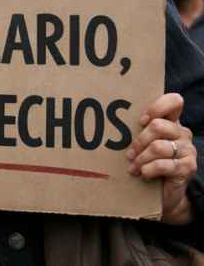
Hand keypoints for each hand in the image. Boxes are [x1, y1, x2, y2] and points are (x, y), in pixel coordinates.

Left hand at [127, 92, 196, 224]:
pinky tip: (143, 174)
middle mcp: (183, 133)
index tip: (140, 121)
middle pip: (158, 125)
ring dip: (141, 158)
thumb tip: (106, 118)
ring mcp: (188, 150)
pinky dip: (147, 170)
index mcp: (172, 123)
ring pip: (157, 146)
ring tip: (134, 167)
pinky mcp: (188, 167)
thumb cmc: (148, 163)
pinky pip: (162, 164)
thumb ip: (136, 131)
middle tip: (130, 154)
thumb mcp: (142, 144)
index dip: (156, 108)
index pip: (174, 101)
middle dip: (139, 141)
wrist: (164, 193)